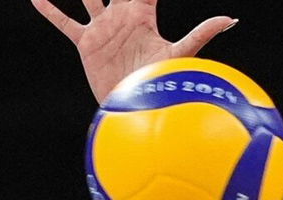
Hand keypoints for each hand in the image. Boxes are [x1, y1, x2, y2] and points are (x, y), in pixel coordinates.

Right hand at [32, 0, 234, 103]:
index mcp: (142, 16)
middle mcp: (121, 18)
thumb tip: (231, 19)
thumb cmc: (162, 81)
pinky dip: (50, 11)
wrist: (137, 105)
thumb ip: (202, 34)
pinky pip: (65, 23)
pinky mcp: (86, 43)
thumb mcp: (180, 53)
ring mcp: (103, 28)